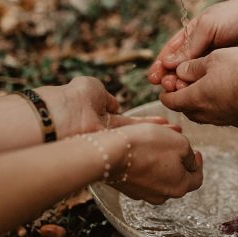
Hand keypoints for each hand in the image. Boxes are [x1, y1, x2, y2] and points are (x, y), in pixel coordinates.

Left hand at [40, 76, 180, 139]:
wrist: (58, 116)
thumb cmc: (72, 97)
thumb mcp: (92, 87)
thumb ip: (106, 96)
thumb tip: (114, 104)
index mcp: (100, 114)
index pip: (127, 120)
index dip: (145, 121)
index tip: (163, 120)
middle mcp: (105, 131)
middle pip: (136, 132)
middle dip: (158, 130)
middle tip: (178, 131)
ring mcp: (108, 140)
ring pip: (138, 139)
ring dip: (159, 137)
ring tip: (179, 136)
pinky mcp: (109, 148)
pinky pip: (133, 143)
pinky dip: (150, 141)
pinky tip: (166, 140)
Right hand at [108, 123, 202, 204]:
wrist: (110, 153)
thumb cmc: (146, 146)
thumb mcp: (180, 143)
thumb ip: (189, 154)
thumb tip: (190, 162)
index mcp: (180, 186)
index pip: (197, 179)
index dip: (198, 164)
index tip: (196, 152)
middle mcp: (162, 195)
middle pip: (177, 178)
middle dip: (179, 161)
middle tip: (176, 146)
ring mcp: (143, 193)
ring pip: (159, 176)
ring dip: (162, 161)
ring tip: (157, 144)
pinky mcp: (127, 188)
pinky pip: (142, 175)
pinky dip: (146, 164)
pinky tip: (141, 150)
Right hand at [148, 0, 237, 90]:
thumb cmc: (237, 16)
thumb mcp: (208, 25)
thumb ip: (189, 45)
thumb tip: (168, 63)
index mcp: (192, 36)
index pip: (170, 53)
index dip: (160, 66)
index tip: (154, 77)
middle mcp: (199, 51)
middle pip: (178, 70)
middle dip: (169, 79)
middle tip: (167, 85)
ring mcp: (212, 64)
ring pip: (192, 80)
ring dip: (183, 86)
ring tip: (179, 89)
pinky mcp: (225, 74)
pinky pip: (209, 85)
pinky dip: (200, 90)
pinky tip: (195, 94)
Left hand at [160, 48, 237, 126]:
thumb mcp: (214, 58)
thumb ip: (193, 66)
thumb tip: (180, 72)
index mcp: (195, 99)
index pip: (170, 101)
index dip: (166, 91)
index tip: (168, 83)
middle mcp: (206, 114)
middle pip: (185, 109)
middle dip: (182, 96)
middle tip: (185, 83)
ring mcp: (223, 120)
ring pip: (202, 113)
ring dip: (199, 102)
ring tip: (205, 87)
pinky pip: (219, 115)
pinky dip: (216, 106)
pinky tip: (224, 93)